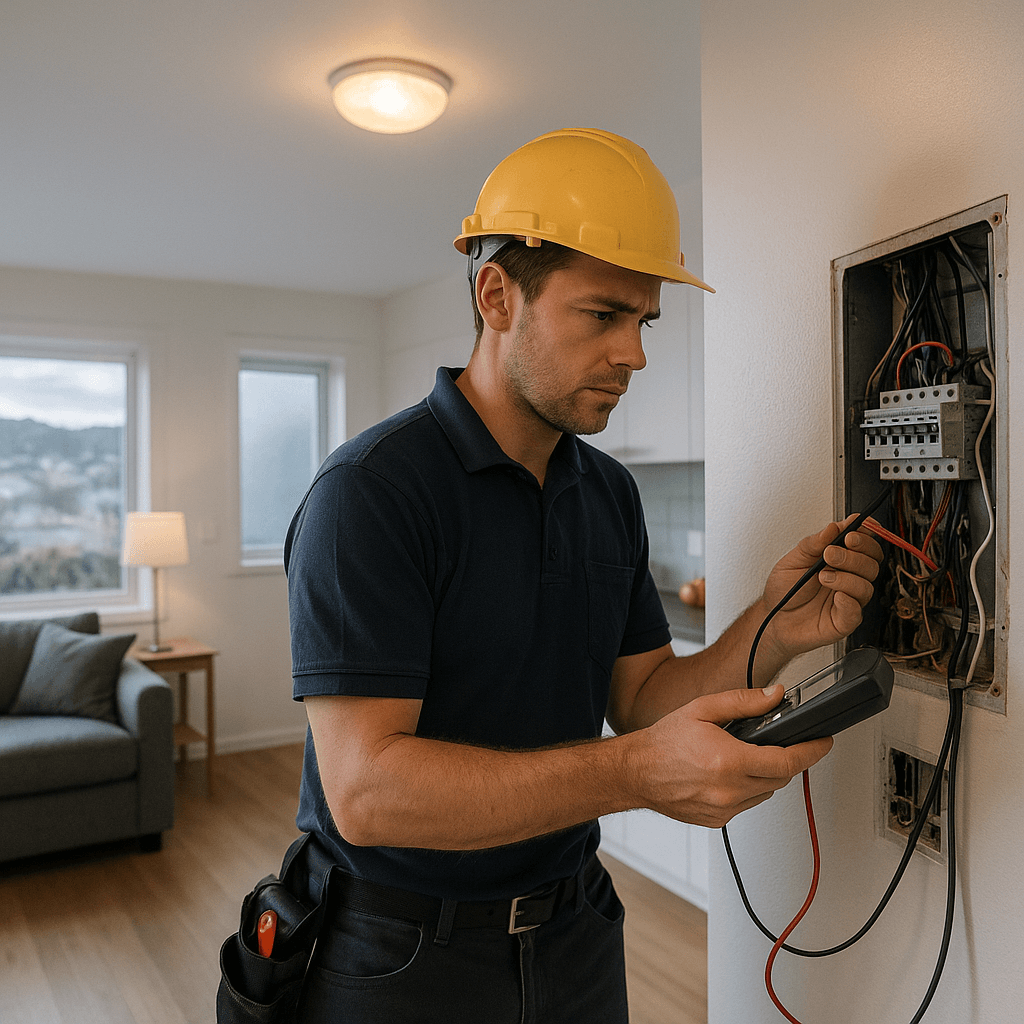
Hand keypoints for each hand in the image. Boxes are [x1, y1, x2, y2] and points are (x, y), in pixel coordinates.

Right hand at [630, 684, 832, 827]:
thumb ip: (743, 702)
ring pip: (765, 793)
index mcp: (728, 761)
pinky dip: (746, 790)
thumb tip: (775, 695)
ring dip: (765, 776)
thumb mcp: (703, 709)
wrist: (636, 772)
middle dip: (785, 760)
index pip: (787, 761)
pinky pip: (747, 805)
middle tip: (777, 743)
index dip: (811, 752)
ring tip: (744, 757)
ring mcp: (724, 809)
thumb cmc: (663, 742)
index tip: (824, 743)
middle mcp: (728, 790)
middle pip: (780, 778)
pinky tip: (727, 775)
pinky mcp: (717, 821)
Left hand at [759, 516, 883, 661]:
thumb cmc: (784, 590)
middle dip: (854, 555)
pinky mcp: (844, 621)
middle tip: (830, 554)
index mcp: (840, 560)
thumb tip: (833, 527)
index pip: (865, 544)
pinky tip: (836, 595)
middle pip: (871, 563)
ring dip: (846, 578)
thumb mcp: (793, 560)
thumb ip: (813, 543)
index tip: (855, 529)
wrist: (773, 618)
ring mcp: (849, 599)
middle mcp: (848, 578)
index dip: (866, 534)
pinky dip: (849, 602)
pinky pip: (856, 612)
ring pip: (866, 586)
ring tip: (822, 576)